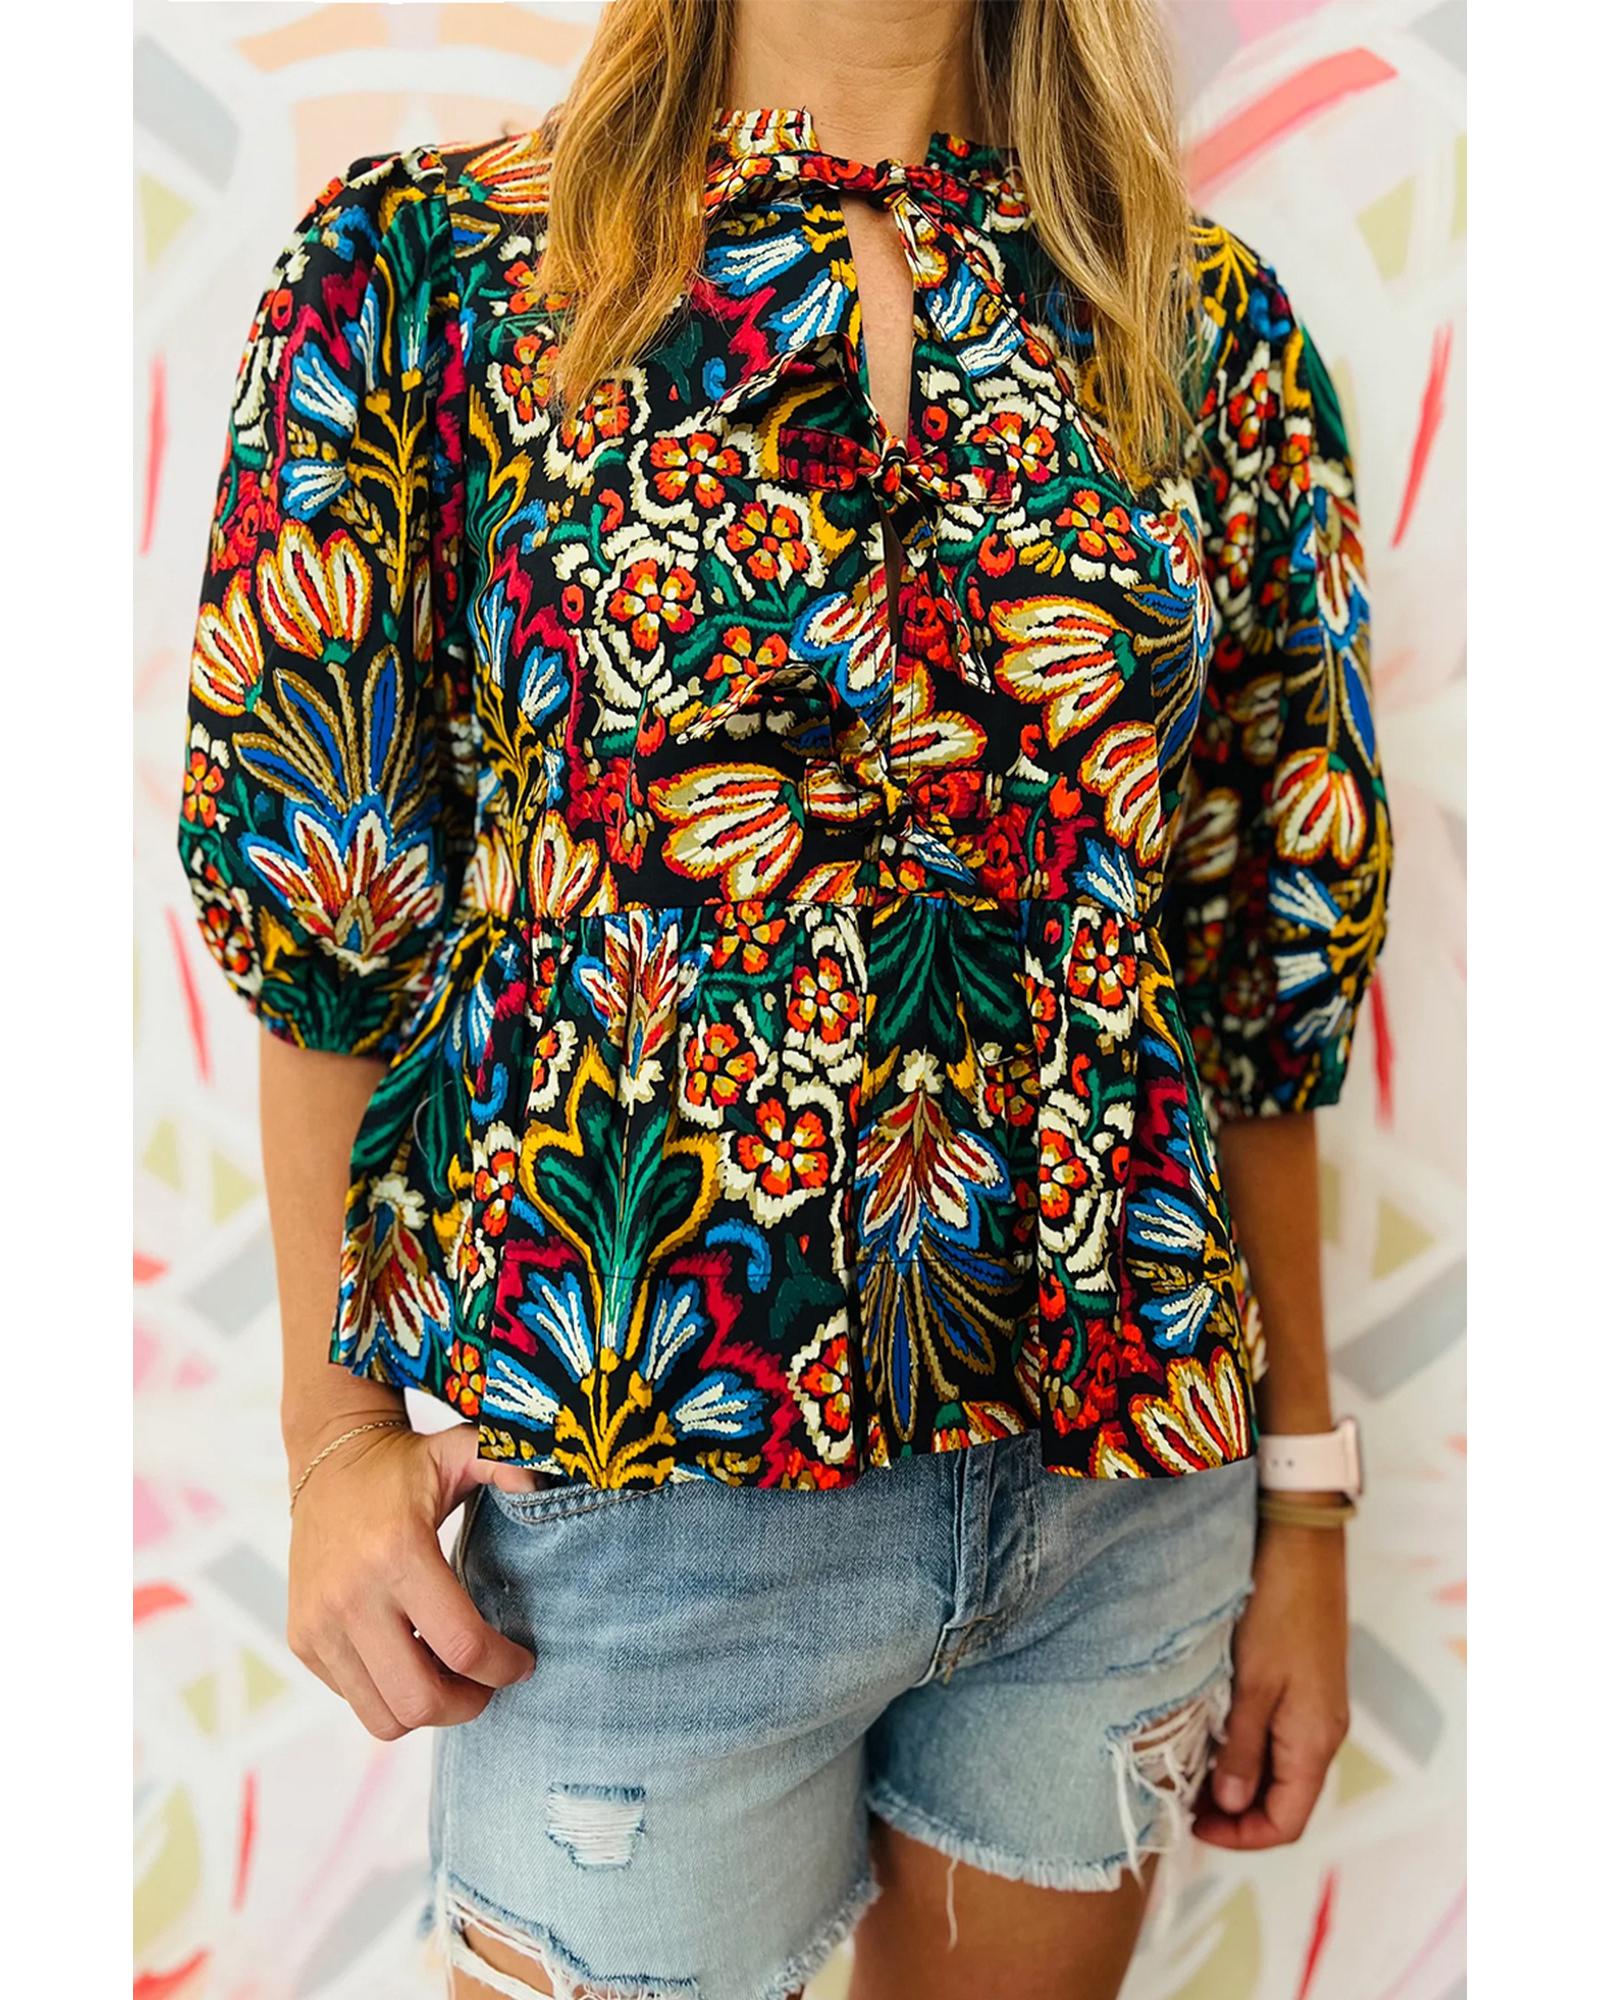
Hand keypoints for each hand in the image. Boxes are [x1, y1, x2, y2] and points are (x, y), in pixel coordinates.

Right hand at [286, 1416, 544, 1739]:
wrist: (327, 1462)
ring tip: (451, 1675)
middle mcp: (351, 1597)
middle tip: (489, 1683)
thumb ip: (506, 1462)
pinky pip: (354, 1699)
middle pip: (420, 1699)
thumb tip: (541, 1487)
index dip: (503, 1667)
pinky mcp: (302, 1640)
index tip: (523, 1663)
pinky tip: (413, 1658)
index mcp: (398, 1553)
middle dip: (468, 1704)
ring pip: (383, 1717)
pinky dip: (390, 1694)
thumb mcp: (459, 1451)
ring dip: (428, 1708)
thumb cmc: (404, 1466)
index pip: (462, 1645)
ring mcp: (320, 1625)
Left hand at [1192, 1514, 1350, 1849]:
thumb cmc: (1278, 1607)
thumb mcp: (1251, 1683)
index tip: (1192, 1826)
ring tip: (1188, 1769)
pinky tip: (1209, 1732)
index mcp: (1315, 1740)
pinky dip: (1244, 1746)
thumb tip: (1232, 1806)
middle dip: (1233, 1811)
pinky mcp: (1304, 1684)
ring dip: (1236, 1778)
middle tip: (1181, 1800)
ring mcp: (1314, 1707)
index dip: (1241, 1836)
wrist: (1301, 1544)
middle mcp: (1322, 1731)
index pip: (1286, 1821)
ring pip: (1277, 1768)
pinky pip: (1276, 1735)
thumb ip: (1242, 1747)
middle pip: (1282, 1799)